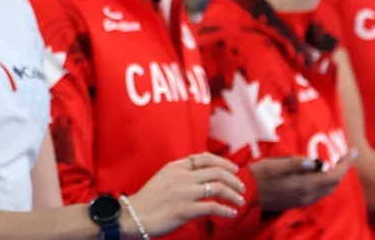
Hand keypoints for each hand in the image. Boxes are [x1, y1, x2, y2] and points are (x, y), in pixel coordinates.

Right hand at [123, 153, 246, 236]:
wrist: (133, 215)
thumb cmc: (149, 199)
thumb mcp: (163, 178)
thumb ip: (181, 173)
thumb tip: (202, 172)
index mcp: (175, 167)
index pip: (205, 158)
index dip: (224, 163)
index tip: (234, 169)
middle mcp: (181, 176)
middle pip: (216, 172)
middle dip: (234, 179)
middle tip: (241, 187)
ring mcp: (184, 193)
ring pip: (218, 187)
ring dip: (234, 195)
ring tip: (240, 201)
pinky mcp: (185, 210)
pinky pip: (213, 207)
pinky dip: (226, 210)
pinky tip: (231, 213)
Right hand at [251, 153, 355, 211]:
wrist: (245, 195)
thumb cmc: (257, 176)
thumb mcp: (273, 165)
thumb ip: (295, 164)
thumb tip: (314, 162)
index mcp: (304, 185)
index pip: (333, 176)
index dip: (346, 164)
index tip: (353, 152)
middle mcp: (307, 195)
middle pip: (333, 184)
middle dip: (341, 170)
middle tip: (344, 156)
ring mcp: (302, 200)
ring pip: (326, 189)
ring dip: (333, 177)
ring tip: (333, 163)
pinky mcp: (297, 202)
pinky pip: (318, 193)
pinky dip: (324, 183)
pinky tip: (317, 174)